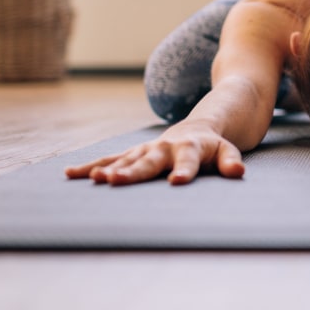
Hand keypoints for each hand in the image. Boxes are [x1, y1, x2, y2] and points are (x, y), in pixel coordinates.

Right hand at [65, 127, 244, 185]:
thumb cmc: (214, 146)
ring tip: (95, 179)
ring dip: (109, 168)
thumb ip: (231, 161)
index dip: (183, 171)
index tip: (175, 182)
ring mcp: (147, 150)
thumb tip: (238, 172)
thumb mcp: (227, 151)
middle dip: (133, 171)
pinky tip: (71, 174)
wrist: (198, 126)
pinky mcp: (134, 154)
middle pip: (149, 161)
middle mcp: (165, 148)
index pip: (188, 162)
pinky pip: (111, 159)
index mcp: (191, 148)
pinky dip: (92, 166)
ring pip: (126, 159)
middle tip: (115, 180)